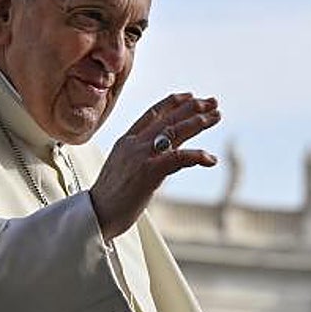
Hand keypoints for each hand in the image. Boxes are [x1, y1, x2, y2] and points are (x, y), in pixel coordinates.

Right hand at [89, 92, 220, 240]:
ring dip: (198, 122)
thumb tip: (160, 154)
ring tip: (215, 116)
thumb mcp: (123, 167)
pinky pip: (178, 158)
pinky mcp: (149, 172)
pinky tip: (211, 159)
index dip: (173, 103)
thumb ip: (139, 155)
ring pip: (175, 131)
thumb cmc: (110, 197)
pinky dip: (197, 156)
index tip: (190, 96)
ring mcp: (141, 156)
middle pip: (168, 118)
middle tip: (213, 102)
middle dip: (193, 108)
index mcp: (126, 141)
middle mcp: (134, 143)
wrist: (95, 215)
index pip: (152, 113)